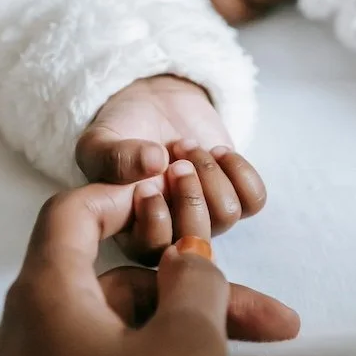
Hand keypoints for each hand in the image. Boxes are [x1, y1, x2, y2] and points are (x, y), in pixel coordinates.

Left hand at [0, 169, 326, 355]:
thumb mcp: (186, 351)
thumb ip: (195, 286)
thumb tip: (186, 257)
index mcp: (44, 303)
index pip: (69, 219)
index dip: (122, 197)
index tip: (168, 195)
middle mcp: (28, 345)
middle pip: (131, 306)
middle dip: (218, 324)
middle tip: (285, 332)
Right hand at [76, 75, 265, 260]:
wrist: (155, 103)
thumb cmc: (122, 130)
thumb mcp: (101, 141)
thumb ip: (114, 156)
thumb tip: (154, 163)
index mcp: (133, 232)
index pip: (152, 252)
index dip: (156, 220)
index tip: (146, 185)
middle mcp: (173, 232)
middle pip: (196, 240)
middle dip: (189, 195)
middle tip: (176, 161)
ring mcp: (207, 217)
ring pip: (227, 216)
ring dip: (210, 173)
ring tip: (188, 146)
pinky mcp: (234, 196)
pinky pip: (254, 199)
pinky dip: (239, 170)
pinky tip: (217, 151)